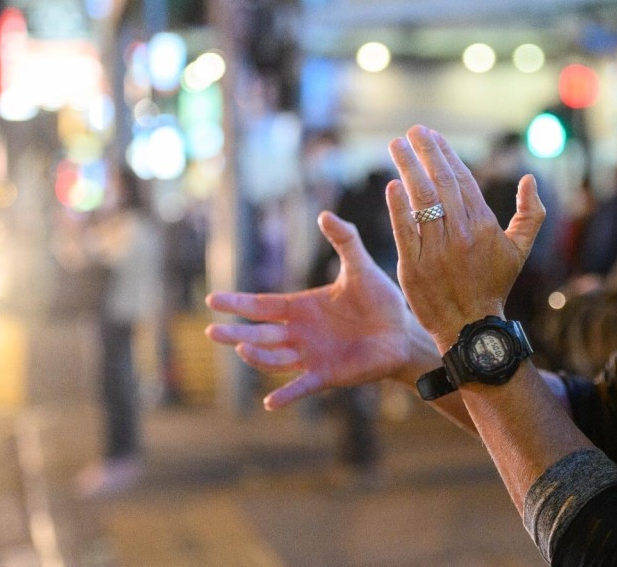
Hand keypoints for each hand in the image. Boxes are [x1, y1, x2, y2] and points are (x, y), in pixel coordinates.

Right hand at [206, 212, 418, 408]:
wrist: (403, 332)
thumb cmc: (380, 301)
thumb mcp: (360, 267)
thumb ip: (345, 241)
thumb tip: (325, 214)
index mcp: (300, 308)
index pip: (262, 306)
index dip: (238, 303)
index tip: (212, 299)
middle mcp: (299, 334)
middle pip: (259, 335)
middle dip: (236, 333)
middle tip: (212, 331)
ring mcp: (310, 356)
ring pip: (274, 359)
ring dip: (257, 357)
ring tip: (242, 350)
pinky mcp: (327, 375)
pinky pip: (302, 387)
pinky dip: (287, 395)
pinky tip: (270, 403)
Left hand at [385, 126, 546, 348]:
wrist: (471, 328)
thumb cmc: (493, 285)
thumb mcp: (519, 250)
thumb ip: (531, 214)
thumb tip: (529, 180)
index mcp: (484, 226)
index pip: (463, 181)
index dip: (447, 155)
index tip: (434, 136)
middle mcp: (460, 234)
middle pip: (441, 184)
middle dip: (427, 153)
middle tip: (413, 131)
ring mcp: (436, 251)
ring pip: (421, 202)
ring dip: (408, 169)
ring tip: (396, 146)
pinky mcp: (413, 267)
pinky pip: (405, 231)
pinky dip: (398, 207)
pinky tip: (391, 185)